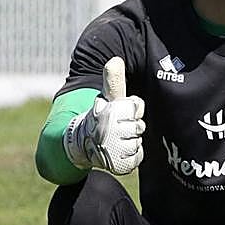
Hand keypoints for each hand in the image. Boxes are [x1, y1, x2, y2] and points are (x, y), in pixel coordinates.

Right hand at [63, 57, 145, 174]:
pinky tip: (120, 151)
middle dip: (132, 126)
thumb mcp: (107, 98)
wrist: (84, 144)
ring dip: (131, 141)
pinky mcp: (119, 165)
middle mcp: (110, 131)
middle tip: (118, 128)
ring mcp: (113, 149)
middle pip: (139, 126)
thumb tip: (115, 59)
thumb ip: (114, 81)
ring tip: (116, 139)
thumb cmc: (101, 117)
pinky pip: (137, 157)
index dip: (132, 109)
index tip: (119, 111)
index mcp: (110, 112)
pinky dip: (132, 155)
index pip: (136, 106)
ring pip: (138, 142)